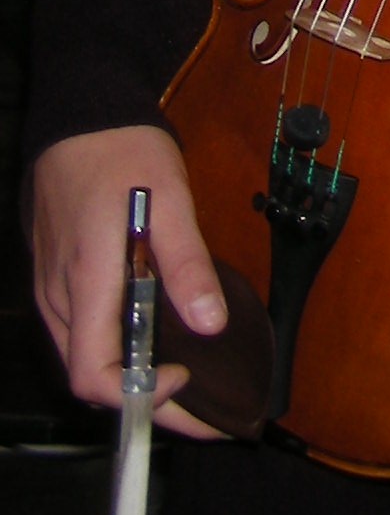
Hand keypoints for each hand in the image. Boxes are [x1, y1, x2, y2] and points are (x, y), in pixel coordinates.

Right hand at [32, 126, 227, 436]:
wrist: (82, 114)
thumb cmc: (125, 152)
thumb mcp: (172, 200)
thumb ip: (188, 263)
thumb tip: (212, 323)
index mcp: (87, 282)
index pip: (94, 376)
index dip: (138, 394)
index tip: (184, 377)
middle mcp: (59, 296)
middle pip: (89, 375)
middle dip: (143, 398)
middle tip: (199, 400)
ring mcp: (52, 286)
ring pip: (82, 354)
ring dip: (127, 374)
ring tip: (182, 373)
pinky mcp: (55, 274)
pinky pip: (79, 329)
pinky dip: (113, 346)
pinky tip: (149, 333)